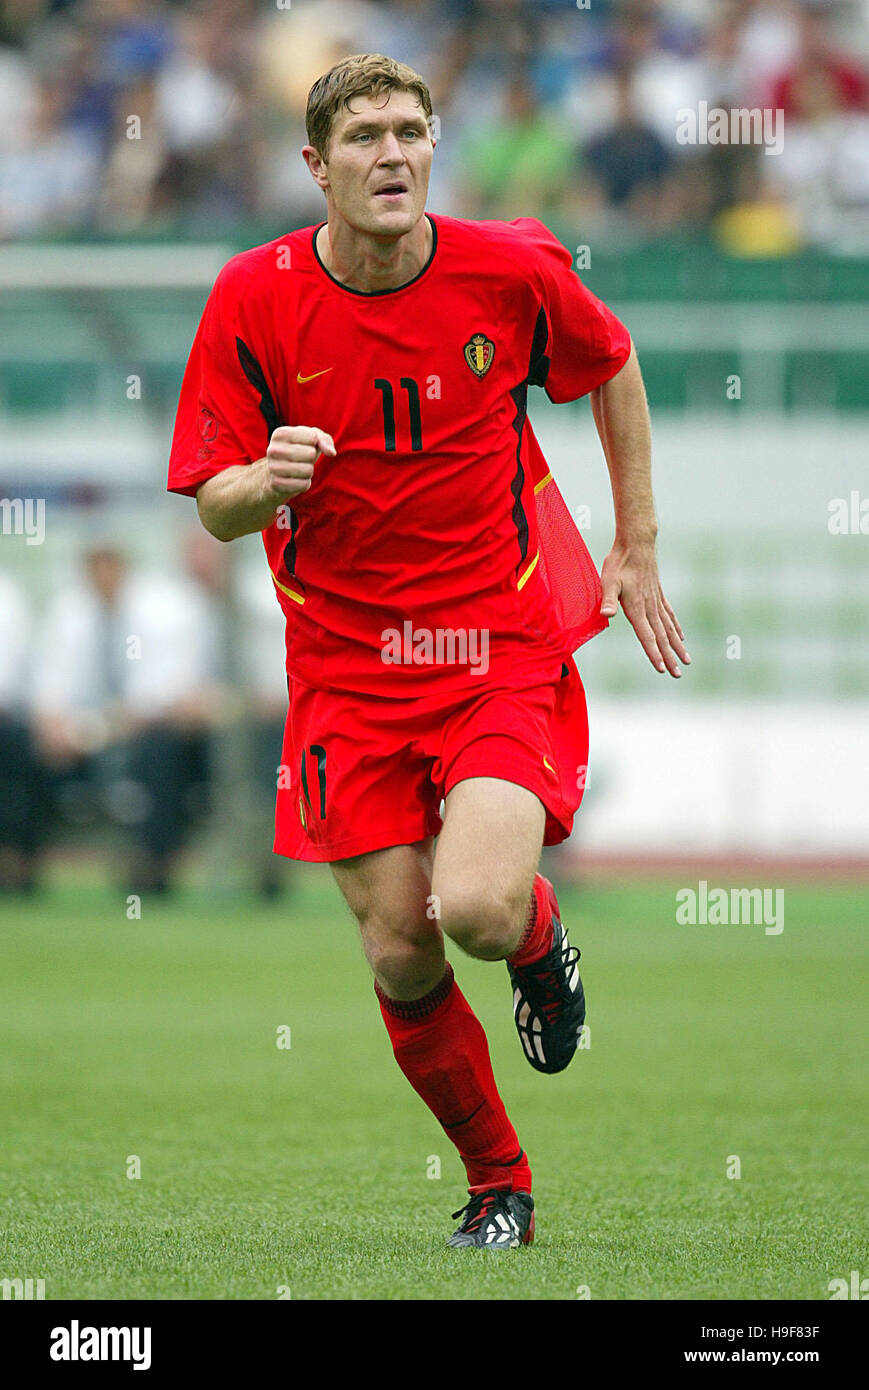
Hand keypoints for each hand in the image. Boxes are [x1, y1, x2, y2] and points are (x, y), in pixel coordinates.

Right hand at [263, 425, 335, 501]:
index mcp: (280, 433)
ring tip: (298, 468)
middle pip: (310, 454)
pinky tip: (295, 479)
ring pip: (308, 470)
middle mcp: (273, 450)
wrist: (277, 472)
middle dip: (311, 458)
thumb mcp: (312, 439)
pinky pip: (304, 485)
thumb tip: (332, 453)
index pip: (313, 437)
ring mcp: (273, 468)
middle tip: (301, 459)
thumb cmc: (298, 449)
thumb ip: (324, 440)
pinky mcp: (276, 484)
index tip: (303, 445)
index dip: (314, 443)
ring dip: (308, 471)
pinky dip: (304, 483)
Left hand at [600, 539, 689, 677]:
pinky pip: (670, 615)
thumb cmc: (619, 562)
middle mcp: (650, 607)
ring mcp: (657, 601)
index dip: (654, 654)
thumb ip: (608, 599)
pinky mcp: (659, 594)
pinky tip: (682, 636)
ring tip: (687, 660)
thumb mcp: (608, 581)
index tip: (663, 669)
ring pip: (669, 628)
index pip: (647, 636)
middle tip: (678, 674)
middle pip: (662, 637)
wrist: (637, 542)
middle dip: (669, 657)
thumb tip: (606, 615)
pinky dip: (677, 628)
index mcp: (637, 608)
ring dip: (677, 646)